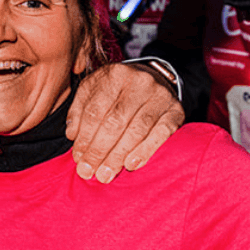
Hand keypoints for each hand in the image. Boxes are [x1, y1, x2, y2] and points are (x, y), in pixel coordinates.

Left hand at [67, 62, 183, 182]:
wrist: (154, 80)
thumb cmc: (117, 92)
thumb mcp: (93, 91)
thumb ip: (79, 111)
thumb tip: (72, 136)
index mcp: (114, 75)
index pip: (95, 111)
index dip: (85, 137)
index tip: (78, 158)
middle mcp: (139, 82)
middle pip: (115, 122)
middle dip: (99, 150)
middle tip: (89, 172)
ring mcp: (160, 96)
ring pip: (136, 130)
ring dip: (118, 156)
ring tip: (106, 174)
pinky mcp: (176, 110)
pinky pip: (161, 134)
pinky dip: (145, 151)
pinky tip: (131, 165)